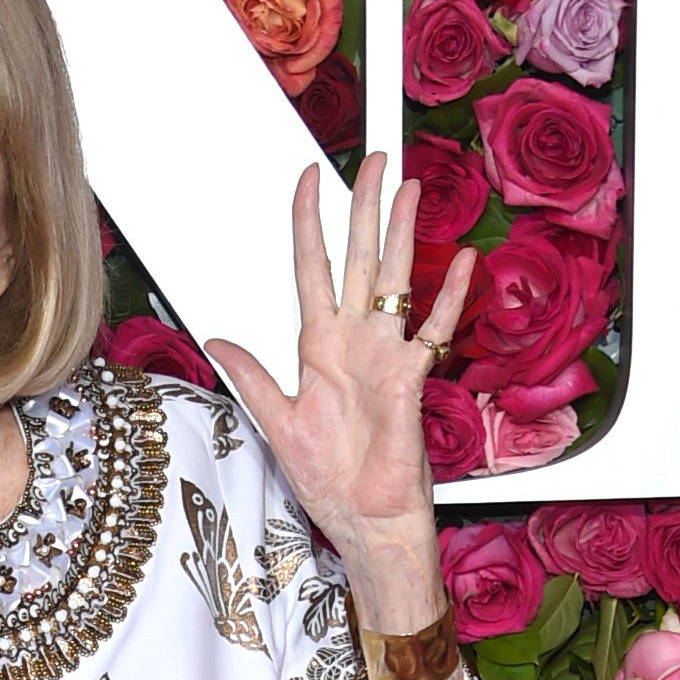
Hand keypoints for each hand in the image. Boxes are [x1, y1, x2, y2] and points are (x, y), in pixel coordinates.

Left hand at [206, 157, 477, 627]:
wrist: (365, 521)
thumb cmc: (329, 482)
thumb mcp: (277, 423)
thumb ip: (252, 377)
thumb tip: (217, 338)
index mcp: (318, 347)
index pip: (311, 268)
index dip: (308, 222)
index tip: (307, 177)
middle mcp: (354, 341)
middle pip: (358, 257)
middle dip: (365, 206)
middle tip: (375, 159)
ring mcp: (386, 355)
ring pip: (394, 278)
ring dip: (401, 233)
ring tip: (410, 187)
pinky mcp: (411, 379)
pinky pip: (434, 329)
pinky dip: (450, 297)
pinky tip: (462, 262)